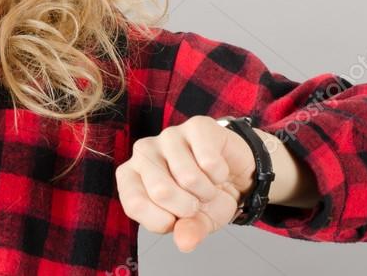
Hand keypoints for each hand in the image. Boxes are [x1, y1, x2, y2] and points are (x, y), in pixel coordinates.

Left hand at [115, 115, 256, 252]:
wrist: (234, 176)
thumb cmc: (203, 198)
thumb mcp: (196, 223)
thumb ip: (187, 231)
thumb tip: (185, 242)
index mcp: (132, 176)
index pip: (134, 204)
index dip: (162, 221)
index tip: (176, 220)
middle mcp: (144, 152)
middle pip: (161, 191)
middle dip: (188, 207)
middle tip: (195, 201)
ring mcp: (168, 136)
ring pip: (188, 177)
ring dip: (207, 192)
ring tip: (207, 186)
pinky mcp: (195, 125)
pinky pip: (209, 161)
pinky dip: (220, 175)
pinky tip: (217, 170)